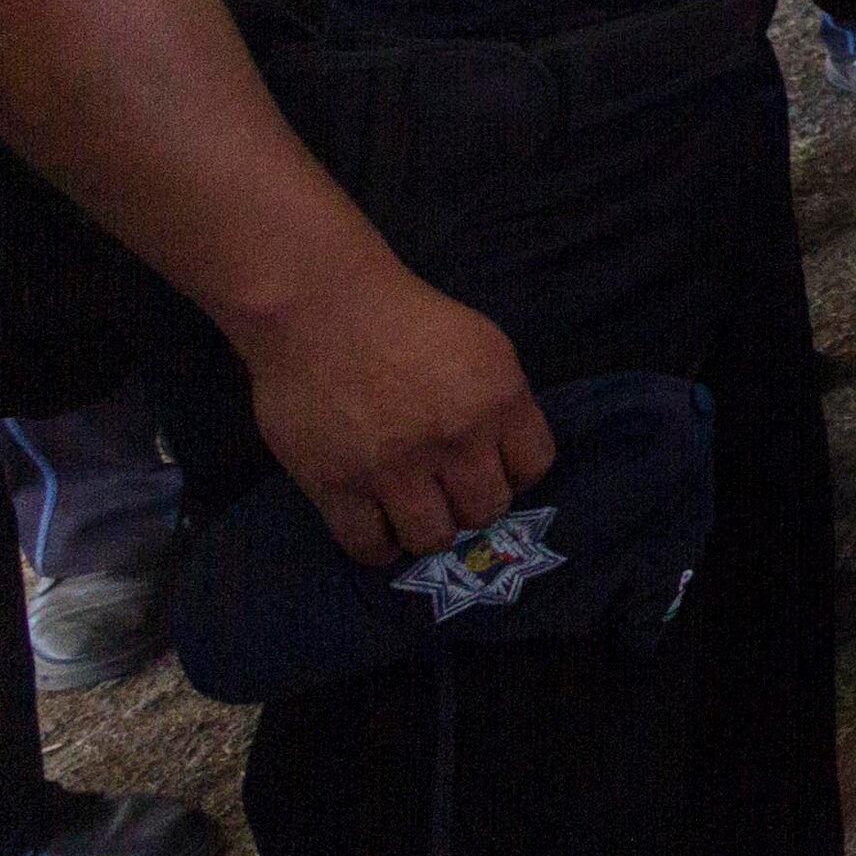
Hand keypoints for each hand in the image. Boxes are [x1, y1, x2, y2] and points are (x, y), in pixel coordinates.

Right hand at [246, 265, 555, 566]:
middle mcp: (456, 439)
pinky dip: (380, 545)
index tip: (490, 467)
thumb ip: (501, 402)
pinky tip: (379, 526)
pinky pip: (370, 546)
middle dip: (470, 503)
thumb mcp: (482, 346)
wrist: (322, 308)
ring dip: (428, 530)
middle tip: (447, 490)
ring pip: (433, 538)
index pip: (534, 468)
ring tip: (414, 511)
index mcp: (499, 399)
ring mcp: (396, 466)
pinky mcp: (338, 485)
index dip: (513, 472)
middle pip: (485, 509)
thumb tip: (506, 457)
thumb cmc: (405, 318)